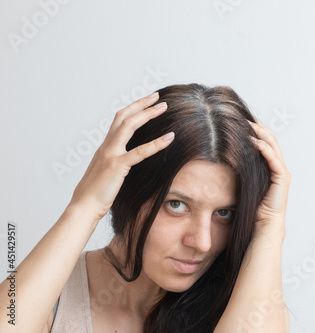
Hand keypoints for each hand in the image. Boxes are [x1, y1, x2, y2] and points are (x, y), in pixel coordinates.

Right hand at [68, 92, 174, 220]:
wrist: (83, 207)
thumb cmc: (95, 194)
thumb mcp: (107, 174)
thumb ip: (117, 164)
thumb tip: (128, 162)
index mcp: (105, 148)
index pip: (118, 121)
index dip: (133, 109)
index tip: (146, 102)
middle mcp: (106, 146)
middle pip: (123, 117)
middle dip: (141, 104)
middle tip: (157, 97)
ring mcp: (110, 154)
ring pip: (128, 126)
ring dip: (147, 114)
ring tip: (163, 107)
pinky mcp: (116, 166)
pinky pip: (139, 152)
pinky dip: (156, 143)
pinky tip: (169, 138)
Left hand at [247, 118, 290, 239]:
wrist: (263, 223)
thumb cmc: (251, 205)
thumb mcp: (242, 182)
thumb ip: (238, 168)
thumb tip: (219, 155)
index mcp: (269, 164)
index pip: (263, 140)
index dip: (253, 128)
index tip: (239, 117)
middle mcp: (277, 164)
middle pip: (269, 138)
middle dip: (257, 125)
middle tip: (243, 114)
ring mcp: (281, 170)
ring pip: (272, 145)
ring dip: (261, 132)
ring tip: (248, 123)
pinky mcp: (282, 177)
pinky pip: (273, 159)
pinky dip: (264, 148)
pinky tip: (254, 140)